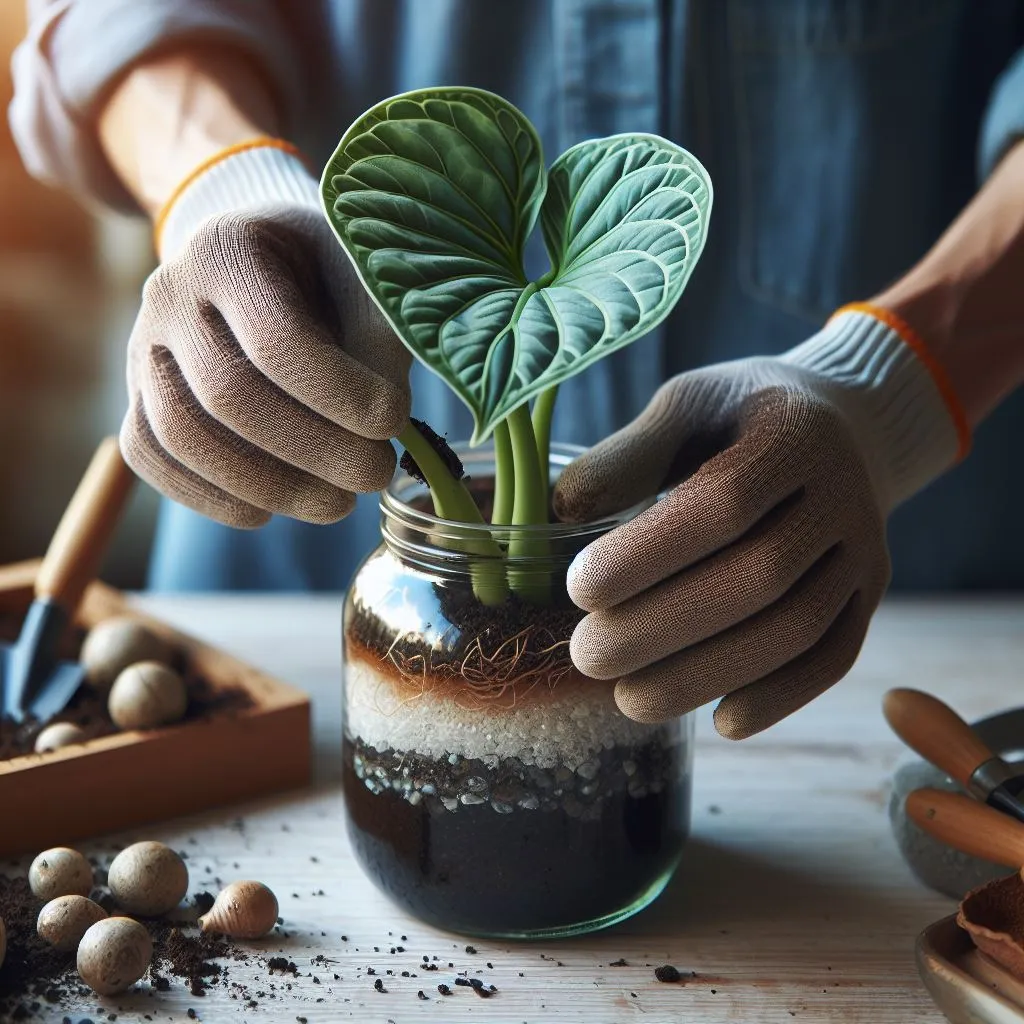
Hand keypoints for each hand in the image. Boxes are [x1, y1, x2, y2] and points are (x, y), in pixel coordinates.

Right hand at [120, 150, 410, 527]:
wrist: (262, 259)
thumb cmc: (324, 271)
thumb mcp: (361, 280)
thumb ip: (377, 343)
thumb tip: (385, 427)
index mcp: (229, 251)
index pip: (276, 339)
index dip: (339, 393)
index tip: (395, 421)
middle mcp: (170, 296)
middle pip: (228, 394)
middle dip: (314, 450)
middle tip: (374, 474)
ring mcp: (143, 348)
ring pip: (181, 434)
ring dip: (268, 486)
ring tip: (337, 504)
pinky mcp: (137, 396)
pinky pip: (152, 456)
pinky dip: (211, 496)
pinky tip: (271, 510)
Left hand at [553, 309, 961, 738]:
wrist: (842, 426)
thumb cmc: (740, 415)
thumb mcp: (686, 405)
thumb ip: (629, 454)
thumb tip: (562, 511)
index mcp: (792, 433)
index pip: (723, 504)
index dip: (648, 554)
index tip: (579, 590)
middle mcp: (842, 495)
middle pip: (760, 578)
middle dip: (664, 628)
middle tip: (587, 657)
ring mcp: (864, 551)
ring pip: (798, 629)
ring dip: (710, 674)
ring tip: (630, 700)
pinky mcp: (868, 595)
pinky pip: (834, 656)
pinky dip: (781, 696)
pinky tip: (721, 721)